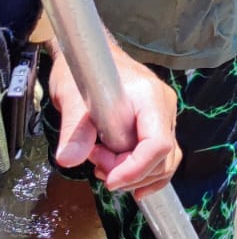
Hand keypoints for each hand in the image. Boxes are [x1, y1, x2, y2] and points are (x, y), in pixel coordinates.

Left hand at [49, 44, 180, 200]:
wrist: (92, 58)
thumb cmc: (85, 72)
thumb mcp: (71, 99)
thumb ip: (74, 131)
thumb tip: (69, 159)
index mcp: (150, 97)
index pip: (158, 144)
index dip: (136, 168)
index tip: (109, 180)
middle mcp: (164, 107)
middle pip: (162, 158)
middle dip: (129, 172)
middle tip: (96, 162)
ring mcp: (163, 117)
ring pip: (165, 162)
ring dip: (135, 175)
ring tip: (103, 165)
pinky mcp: (157, 125)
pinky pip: (161, 158)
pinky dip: (145, 173)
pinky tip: (124, 179)